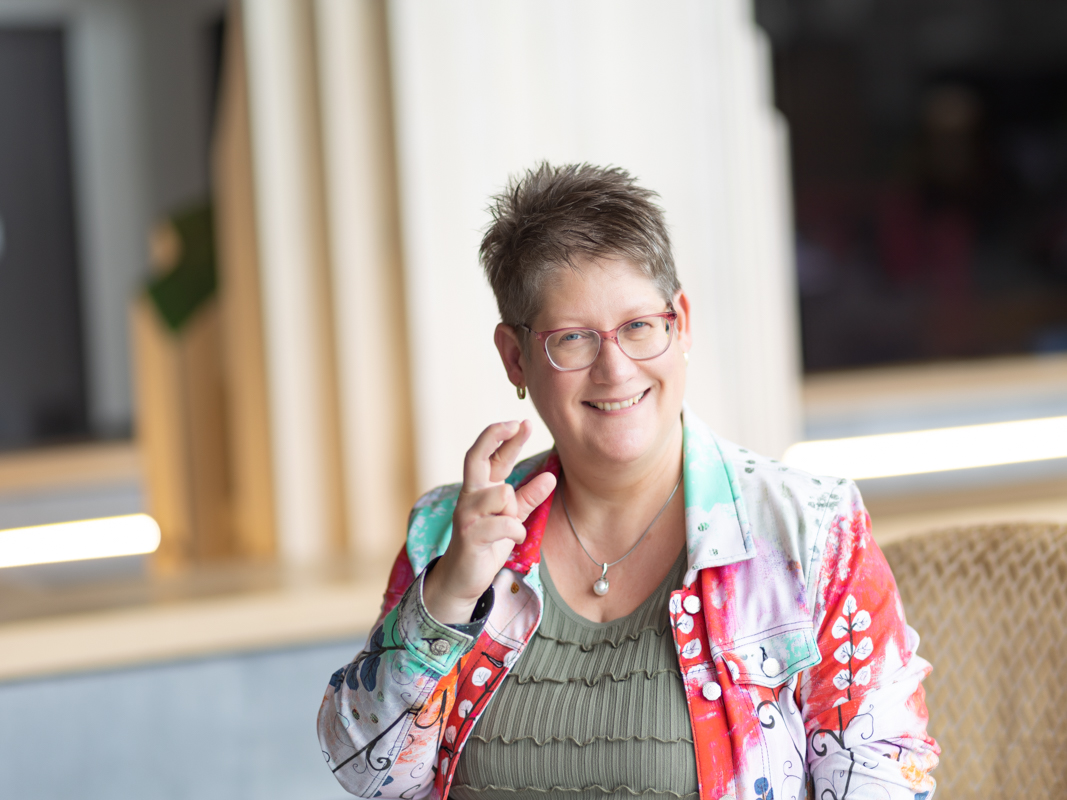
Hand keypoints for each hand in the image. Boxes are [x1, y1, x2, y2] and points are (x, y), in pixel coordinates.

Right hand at [422, 420, 556, 624]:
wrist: (463, 579)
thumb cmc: (486, 545)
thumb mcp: (511, 518)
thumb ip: (528, 498)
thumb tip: (550, 476)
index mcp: (479, 490)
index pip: (489, 455)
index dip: (503, 437)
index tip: (521, 422)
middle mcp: (469, 496)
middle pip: (477, 457)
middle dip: (496, 437)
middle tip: (517, 424)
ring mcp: (466, 514)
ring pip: (502, 493)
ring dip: (514, 511)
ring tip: (510, 528)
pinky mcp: (470, 534)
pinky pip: (505, 523)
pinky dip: (516, 532)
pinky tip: (513, 540)